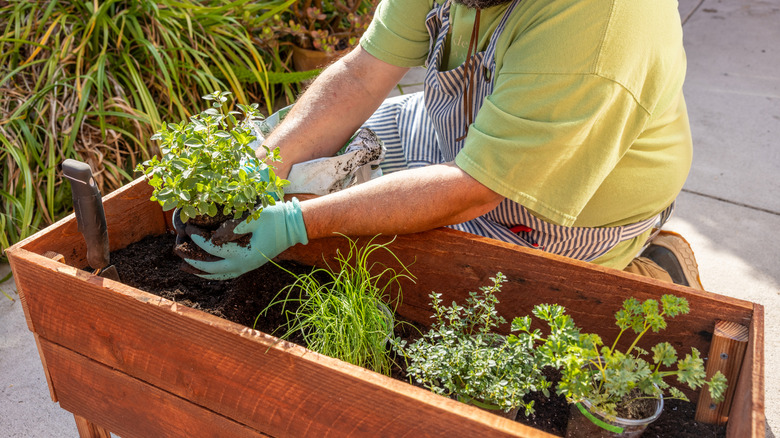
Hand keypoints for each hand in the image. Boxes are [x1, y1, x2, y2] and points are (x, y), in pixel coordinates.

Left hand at [177, 198, 307, 279]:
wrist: (294, 226)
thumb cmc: (276, 218)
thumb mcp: (255, 217)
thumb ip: (234, 227)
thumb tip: (214, 236)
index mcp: (244, 254)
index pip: (213, 248)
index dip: (198, 238)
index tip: (188, 228)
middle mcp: (243, 265)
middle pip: (211, 268)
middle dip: (192, 259)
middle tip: (177, 250)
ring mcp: (247, 267)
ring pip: (218, 275)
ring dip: (201, 271)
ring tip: (184, 267)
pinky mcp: (249, 264)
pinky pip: (227, 274)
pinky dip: (214, 273)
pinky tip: (205, 269)